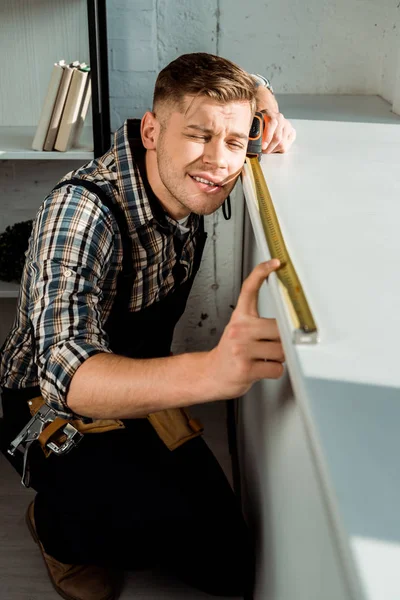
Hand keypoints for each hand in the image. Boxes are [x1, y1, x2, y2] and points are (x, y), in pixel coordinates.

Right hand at [208, 260, 284, 398]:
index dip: (262, 273)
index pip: (249, 289)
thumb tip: (289, 323)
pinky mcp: (245, 368)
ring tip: (263, 358)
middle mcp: (239, 330)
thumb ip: (260, 323)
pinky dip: (273, 371)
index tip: (275, 263)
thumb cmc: (231, 353)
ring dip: (278, 358)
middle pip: (279, 328)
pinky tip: (260, 369)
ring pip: (281, 351)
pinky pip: (276, 368)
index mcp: (239, 318)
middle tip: (270, 346)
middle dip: (282, 341)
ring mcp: (241, 350)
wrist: (210, 375)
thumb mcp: (239, 330)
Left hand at [255, 85, 295, 153]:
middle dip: (269, 147)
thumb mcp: (254, 123)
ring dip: (273, 149)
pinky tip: (274, 147)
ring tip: (268, 149)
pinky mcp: (292, 132)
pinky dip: (280, 150)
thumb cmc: (259, 123)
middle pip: (278, 137)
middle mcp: (280, 118)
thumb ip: (252, 130)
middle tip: (263, 151)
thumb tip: (250, 141)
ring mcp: (287, 125)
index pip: (272, 124)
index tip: (263, 146)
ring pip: (282, 143)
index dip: (267, 137)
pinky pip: (287, 146)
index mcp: (270, 114)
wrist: (268, 117)